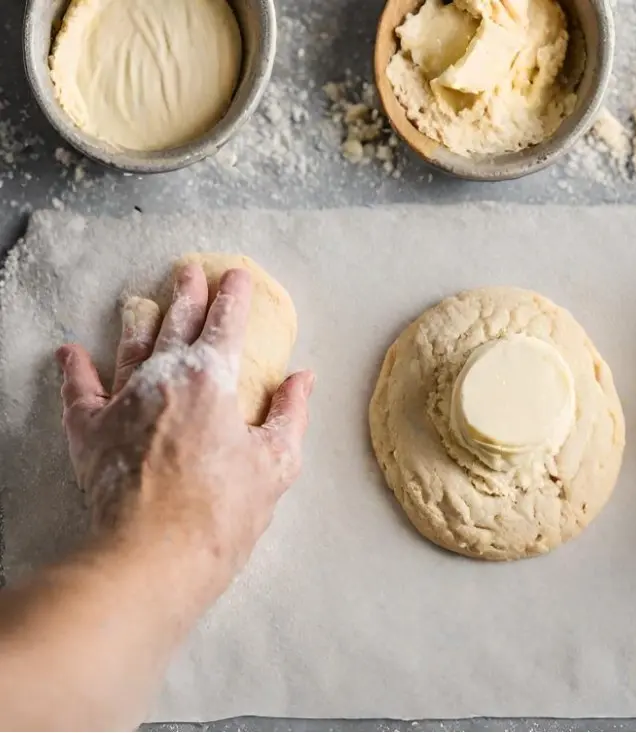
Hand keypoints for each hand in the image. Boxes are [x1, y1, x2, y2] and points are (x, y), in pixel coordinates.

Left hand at [56, 264, 313, 578]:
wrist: (153, 554)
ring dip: (139, 320)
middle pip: (177, 323)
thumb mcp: (276, 463)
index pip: (227, 324)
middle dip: (187, 295)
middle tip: (189, 271)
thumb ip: (290, 414)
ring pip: (131, 347)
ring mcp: (122, 401)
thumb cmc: (222, 512)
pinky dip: (75, 369)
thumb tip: (302, 379)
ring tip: (142, 300)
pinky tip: (71, 352)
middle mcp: (164, 378)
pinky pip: (79, 390)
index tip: (237, 276)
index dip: (235, 297)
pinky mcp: (90, 432)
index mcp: (214, 380)